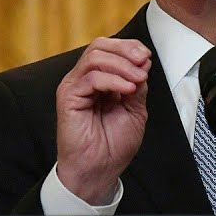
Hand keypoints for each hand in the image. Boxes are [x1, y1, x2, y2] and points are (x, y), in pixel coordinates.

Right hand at [55, 38, 150, 203]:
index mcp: (100, 80)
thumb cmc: (113, 145)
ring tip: (137, 80)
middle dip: (125, 50)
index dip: (129, 48)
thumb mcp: (135, 110)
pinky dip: (112, 80)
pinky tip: (127, 90)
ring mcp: (75, 86)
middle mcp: (84, 79)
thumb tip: (142, 63)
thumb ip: (137, 86)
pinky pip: (90, 77)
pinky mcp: (68, 97)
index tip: (147, 58)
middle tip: (143, 62)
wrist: (100, 170)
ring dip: (121, 65)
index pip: (110, 49)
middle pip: (99, 46)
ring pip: (94, 57)